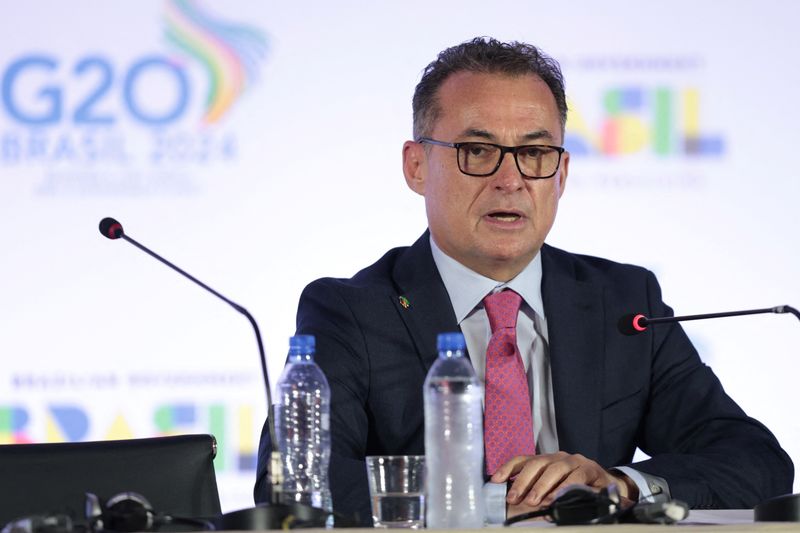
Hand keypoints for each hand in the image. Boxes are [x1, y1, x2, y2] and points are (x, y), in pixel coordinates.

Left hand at [491, 452, 638, 510]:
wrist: (608, 486)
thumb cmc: (575, 486)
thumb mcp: (553, 487)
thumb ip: (537, 489)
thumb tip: (516, 499)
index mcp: (546, 460)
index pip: (523, 459)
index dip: (508, 468)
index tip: (495, 481)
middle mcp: (557, 457)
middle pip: (536, 463)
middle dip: (523, 482)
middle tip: (515, 499)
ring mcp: (574, 461)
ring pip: (555, 469)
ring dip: (542, 486)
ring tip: (534, 501)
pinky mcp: (590, 469)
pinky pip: (576, 477)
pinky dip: (565, 488)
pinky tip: (557, 498)